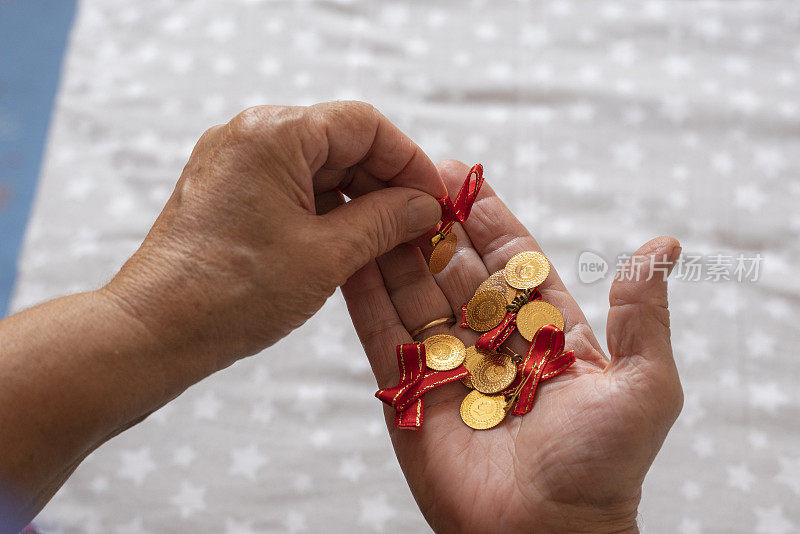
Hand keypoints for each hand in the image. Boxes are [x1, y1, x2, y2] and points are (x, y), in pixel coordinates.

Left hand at [103, 101, 445, 372]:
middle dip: (385, 183)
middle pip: (340, 143)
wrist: (154, 331)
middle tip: (419, 226)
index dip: (408, 160)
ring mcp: (234, 161)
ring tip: (391, 241)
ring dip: (358, 201)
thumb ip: (386, 221)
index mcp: (274, 133)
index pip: (363, 125)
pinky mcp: (227, 190)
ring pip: (317, 167)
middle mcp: (250, 134)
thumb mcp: (327, 255)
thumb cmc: (235, 293)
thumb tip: (426, 206)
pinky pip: (291, 187)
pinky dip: (326, 211)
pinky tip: (351, 243)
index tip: (436, 199)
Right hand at [342, 160, 682, 532]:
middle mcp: (492, 344)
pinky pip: (381, 333)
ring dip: (393, 248)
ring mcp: (447, 365)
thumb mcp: (643, 386)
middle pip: (455, 270)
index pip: (512, 262)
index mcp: (545, 334)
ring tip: (372, 201)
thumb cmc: (603, 468)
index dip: (488, 220)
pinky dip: (363, 292)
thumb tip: (663, 243)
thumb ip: (643, 314)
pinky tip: (350, 252)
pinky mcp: (408, 391)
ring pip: (413, 293)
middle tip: (405, 176)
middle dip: (432, 225)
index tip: (463, 177)